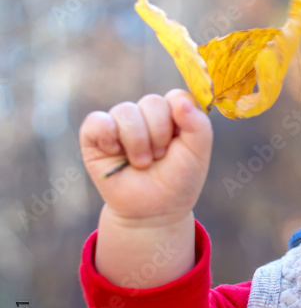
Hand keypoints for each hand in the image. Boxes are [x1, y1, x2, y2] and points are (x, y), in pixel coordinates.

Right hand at [79, 89, 212, 222]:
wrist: (153, 210)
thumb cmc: (178, 180)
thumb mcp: (198, 154)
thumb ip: (198, 125)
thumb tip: (181, 101)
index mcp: (173, 115)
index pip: (175, 96)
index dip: (178, 119)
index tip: (179, 144)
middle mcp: (146, 115)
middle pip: (152, 102)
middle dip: (159, 135)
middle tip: (160, 158)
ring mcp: (120, 123)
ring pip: (125, 111)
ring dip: (137, 142)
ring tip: (141, 163)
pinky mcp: (95, 136)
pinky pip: (96, 121)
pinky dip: (107, 136)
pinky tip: (115, 152)